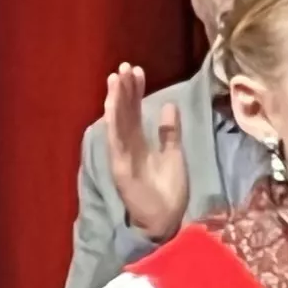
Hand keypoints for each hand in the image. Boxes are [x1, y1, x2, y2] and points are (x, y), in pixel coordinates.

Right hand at [103, 64, 191, 242]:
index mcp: (140, 143)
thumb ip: (170, 132)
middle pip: (124, 113)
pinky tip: (112, 108)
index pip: (135, 112)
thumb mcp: (174, 155)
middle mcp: (128, 147)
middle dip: (123, 90)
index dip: (134, 92)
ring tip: (116, 79)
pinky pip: (116, 143)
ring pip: (117, 123)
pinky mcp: (120, 169)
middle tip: (124, 67)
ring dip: (115, 101)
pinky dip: (113, 125)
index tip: (137, 71)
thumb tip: (168, 105)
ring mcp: (122, 157)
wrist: (168, 220)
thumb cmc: (169, 191)